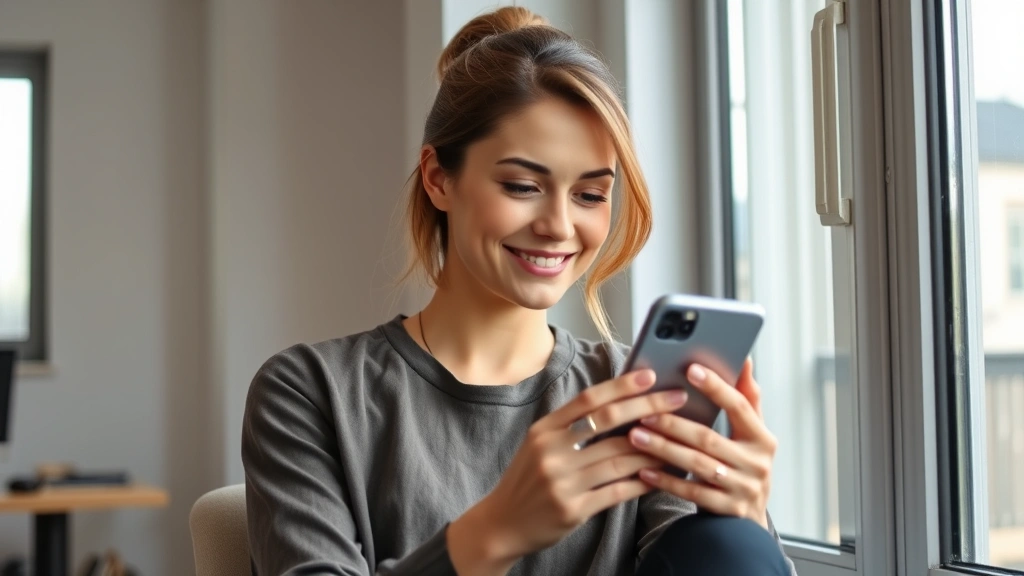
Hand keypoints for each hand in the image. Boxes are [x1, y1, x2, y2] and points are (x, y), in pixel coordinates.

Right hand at [446, 369, 688, 574]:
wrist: (503, 522)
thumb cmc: (528, 478)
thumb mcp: (539, 443)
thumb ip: (571, 426)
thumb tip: (619, 404)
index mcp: (544, 429)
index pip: (588, 399)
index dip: (622, 386)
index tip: (650, 376)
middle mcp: (552, 451)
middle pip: (609, 423)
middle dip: (648, 408)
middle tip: (677, 400)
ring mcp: (562, 482)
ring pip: (619, 458)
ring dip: (653, 448)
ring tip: (677, 440)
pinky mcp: (573, 509)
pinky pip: (616, 492)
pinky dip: (641, 482)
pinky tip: (659, 476)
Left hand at [627, 359, 775, 528]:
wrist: (747, 522)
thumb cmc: (743, 466)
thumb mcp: (751, 435)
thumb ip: (746, 399)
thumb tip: (744, 358)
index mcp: (763, 438)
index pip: (739, 406)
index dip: (716, 387)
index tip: (690, 369)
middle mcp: (757, 463)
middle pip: (709, 438)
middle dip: (673, 424)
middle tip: (643, 412)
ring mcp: (743, 489)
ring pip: (697, 464)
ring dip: (663, 449)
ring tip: (635, 435)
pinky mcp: (727, 510)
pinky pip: (691, 492)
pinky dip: (666, 480)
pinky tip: (643, 470)